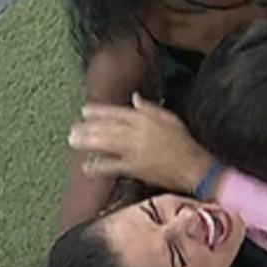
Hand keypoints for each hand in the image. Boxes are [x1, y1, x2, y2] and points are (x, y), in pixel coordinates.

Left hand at [68, 93, 213, 192]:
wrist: (193, 165)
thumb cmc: (184, 143)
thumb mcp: (169, 119)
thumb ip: (150, 108)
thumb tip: (135, 98)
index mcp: (146, 119)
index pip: (117, 112)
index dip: (99, 111)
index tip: (84, 110)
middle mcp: (138, 132)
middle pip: (108, 127)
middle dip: (88, 127)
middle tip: (73, 128)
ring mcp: (135, 150)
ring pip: (106, 143)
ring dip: (88, 142)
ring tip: (73, 141)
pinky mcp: (135, 167)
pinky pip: (113, 166)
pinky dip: (98, 166)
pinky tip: (87, 166)